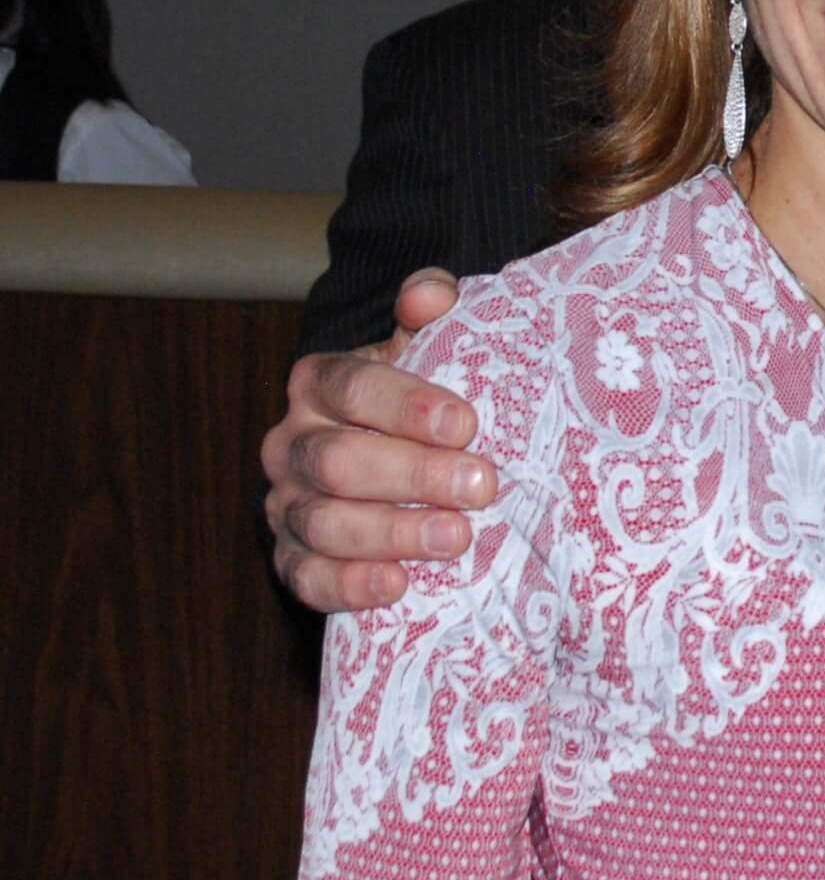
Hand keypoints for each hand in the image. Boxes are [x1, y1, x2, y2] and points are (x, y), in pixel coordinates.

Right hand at [261, 269, 492, 611]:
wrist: (390, 451)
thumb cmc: (421, 399)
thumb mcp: (430, 348)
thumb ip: (432, 312)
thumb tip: (430, 294)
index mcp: (321, 383)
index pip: (351, 387)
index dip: (406, 406)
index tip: (466, 424)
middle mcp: (291, 442)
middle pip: (339, 462)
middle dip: (413, 476)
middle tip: (481, 486)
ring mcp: (287, 503)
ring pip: (323, 522)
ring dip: (392, 533)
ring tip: (456, 537)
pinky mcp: (292, 558)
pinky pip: (305, 577)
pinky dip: (348, 585)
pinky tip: (397, 585)